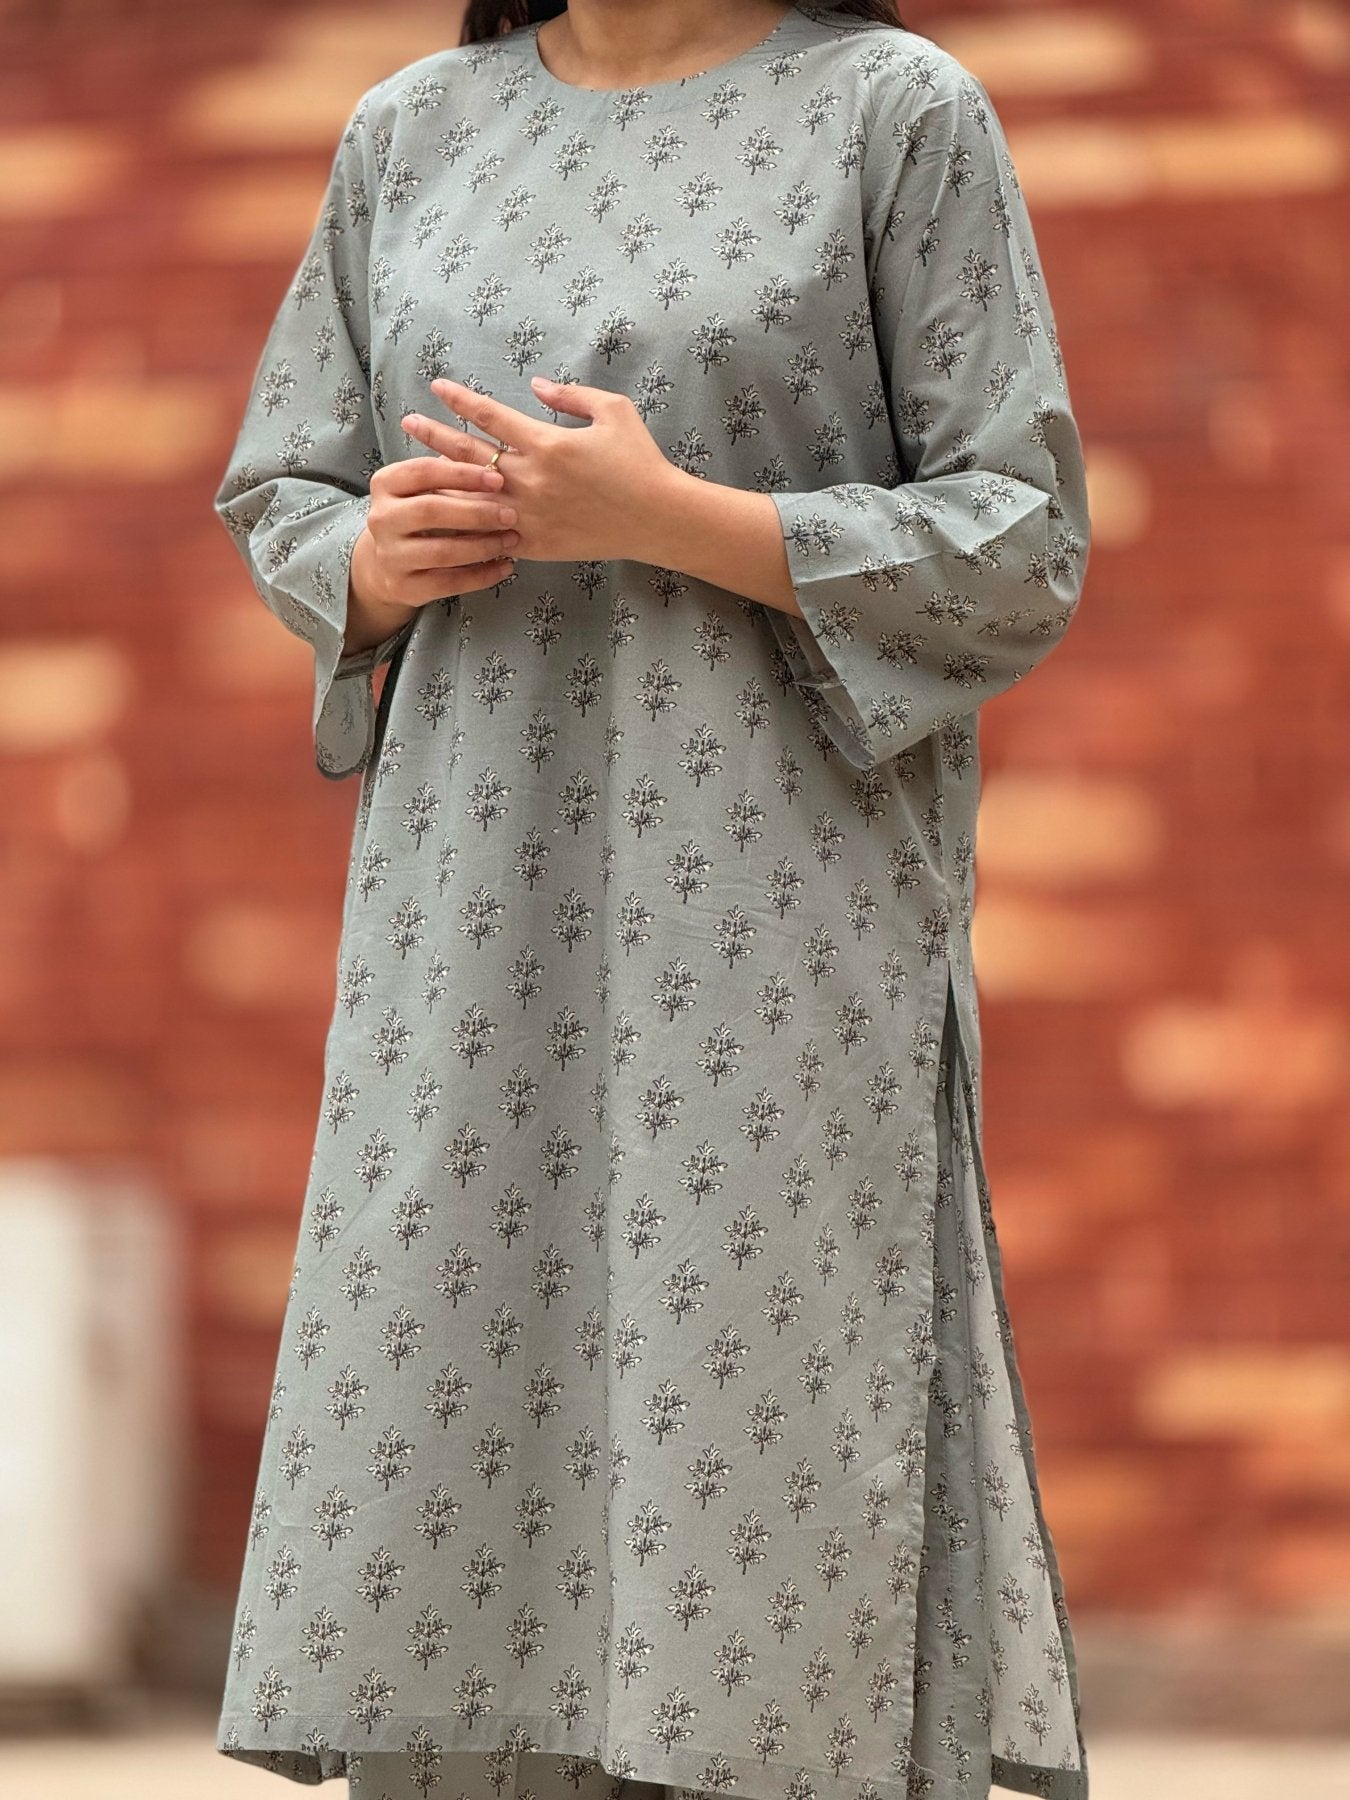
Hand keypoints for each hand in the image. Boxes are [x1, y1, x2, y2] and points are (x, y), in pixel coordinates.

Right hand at [350, 446, 520, 616]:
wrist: (389, 562)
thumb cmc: (419, 513)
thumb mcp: (426, 488)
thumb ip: (451, 471)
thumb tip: (495, 456)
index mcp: (385, 484)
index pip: (423, 471)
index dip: (462, 474)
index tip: (498, 478)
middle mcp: (381, 519)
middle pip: (431, 510)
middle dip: (476, 512)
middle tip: (510, 514)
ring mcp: (390, 556)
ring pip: (442, 551)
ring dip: (482, 546)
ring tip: (510, 540)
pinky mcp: (404, 587)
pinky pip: (448, 583)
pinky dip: (481, 575)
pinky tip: (504, 567)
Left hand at [402, 375, 679, 564]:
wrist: (658, 518)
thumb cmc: (640, 460)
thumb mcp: (614, 412)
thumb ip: (571, 395)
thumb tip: (536, 386)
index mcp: (546, 443)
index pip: (490, 416)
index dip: (461, 400)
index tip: (437, 387)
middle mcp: (531, 479)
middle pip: (469, 454)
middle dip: (435, 435)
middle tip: (408, 422)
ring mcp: (530, 515)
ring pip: (472, 498)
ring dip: (442, 482)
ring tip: (416, 472)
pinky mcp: (537, 543)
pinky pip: (492, 534)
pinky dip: (469, 526)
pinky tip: (446, 519)